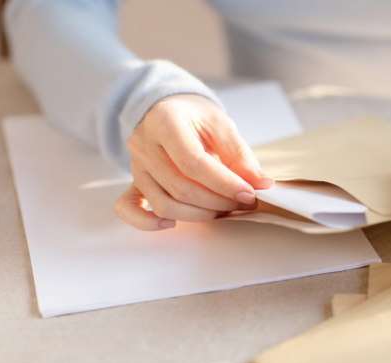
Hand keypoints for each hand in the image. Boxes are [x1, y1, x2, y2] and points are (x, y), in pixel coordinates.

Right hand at [113, 94, 273, 230]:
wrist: (168, 110)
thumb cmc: (195, 116)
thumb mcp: (222, 126)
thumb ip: (240, 156)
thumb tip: (262, 184)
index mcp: (164, 122)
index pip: (193, 162)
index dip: (224, 183)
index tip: (249, 194)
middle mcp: (143, 144)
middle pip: (179, 187)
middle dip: (217, 202)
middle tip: (242, 203)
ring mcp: (135, 165)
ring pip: (163, 203)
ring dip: (197, 215)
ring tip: (222, 210)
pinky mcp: (133, 181)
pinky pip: (128, 208)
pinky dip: (148, 222)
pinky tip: (173, 224)